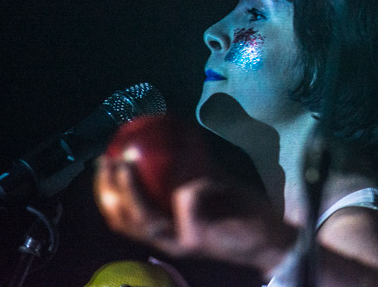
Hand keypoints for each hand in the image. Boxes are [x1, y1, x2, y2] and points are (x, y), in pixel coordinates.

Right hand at [94, 156, 295, 275]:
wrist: (273, 238)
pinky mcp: (199, 240)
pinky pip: (188, 200)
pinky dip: (195, 179)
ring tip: (125, 163)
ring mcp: (181, 242)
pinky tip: (206, 167)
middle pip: (125, 221)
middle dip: (109, 191)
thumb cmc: (244, 211)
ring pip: (145, 218)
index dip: (107, 192)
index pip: (125, 217)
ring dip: (131, 190)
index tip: (105, 162)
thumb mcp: (215, 185)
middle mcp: (168, 241)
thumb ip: (196, 167)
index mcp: (167, 229)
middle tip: (108, 160)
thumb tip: (180, 134)